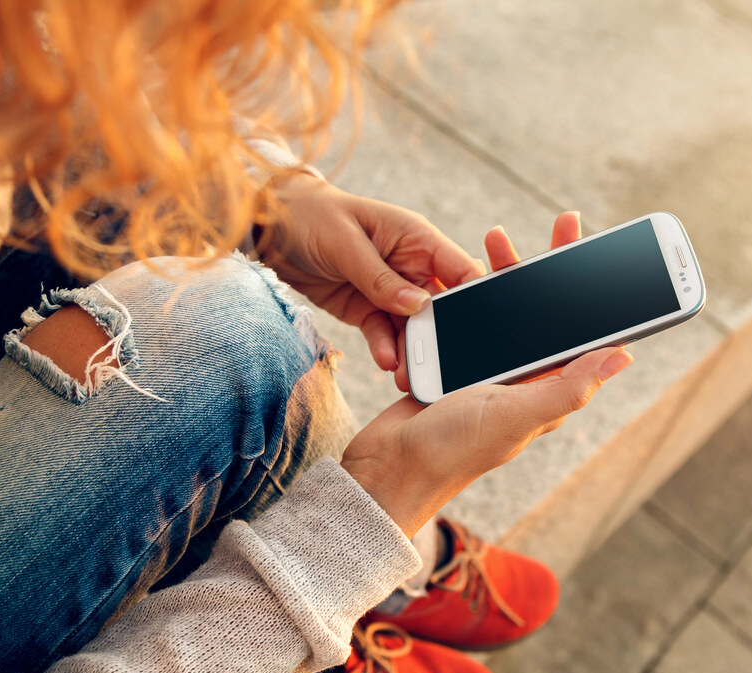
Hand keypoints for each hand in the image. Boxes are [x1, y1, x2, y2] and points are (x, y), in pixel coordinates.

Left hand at [255, 173, 485, 371]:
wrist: (270, 228)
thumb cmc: (313, 216)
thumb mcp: (346, 243)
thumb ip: (381, 278)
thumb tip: (420, 306)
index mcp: (418, 239)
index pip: (460, 269)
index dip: (477, 297)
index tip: (480, 329)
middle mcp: (412, 266)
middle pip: (441, 307)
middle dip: (443, 336)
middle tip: (440, 366)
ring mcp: (391, 291)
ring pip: (414, 327)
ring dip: (414, 351)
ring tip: (408, 376)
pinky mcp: (368, 310)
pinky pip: (385, 334)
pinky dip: (387, 349)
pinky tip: (388, 364)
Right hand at [346, 211, 633, 535]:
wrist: (386, 469)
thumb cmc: (453, 451)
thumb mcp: (516, 415)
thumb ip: (567, 386)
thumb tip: (623, 356)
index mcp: (546, 389)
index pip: (581, 332)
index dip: (594, 291)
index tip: (600, 250)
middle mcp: (521, 380)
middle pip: (546, 312)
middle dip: (552, 267)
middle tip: (562, 223)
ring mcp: (486, 371)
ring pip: (504, 310)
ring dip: (504, 272)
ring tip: (496, 240)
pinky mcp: (451, 367)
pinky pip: (465, 321)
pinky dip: (463, 295)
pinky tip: (456, 273)